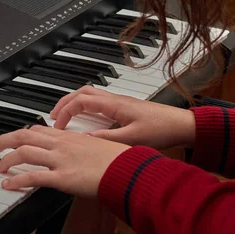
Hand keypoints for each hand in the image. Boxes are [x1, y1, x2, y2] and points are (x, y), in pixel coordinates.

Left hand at [0, 125, 129, 196]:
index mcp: (71, 137)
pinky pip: (32, 176)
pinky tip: (7, 185)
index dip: (25, 133)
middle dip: (7, 139)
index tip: (17, 138)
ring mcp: (60, 160)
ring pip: (24, 152)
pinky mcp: (62, 177)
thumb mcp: (100, 147)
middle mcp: (62, 145)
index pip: (40, 130)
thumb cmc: (120, 160)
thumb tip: (83, 153)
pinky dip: (16, 180)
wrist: (128, 168)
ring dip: (7, 159)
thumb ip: (86, 148)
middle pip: (26, 135)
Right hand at [50, 86, 195, 149]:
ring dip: (74, 103)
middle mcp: (115, 99)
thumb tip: (84, 141)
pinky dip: (85, 107)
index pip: (81, 101)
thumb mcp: (132, 139)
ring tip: (64, 116)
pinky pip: (98, 101)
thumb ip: (107, 139)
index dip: (65, 112)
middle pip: (82, 92)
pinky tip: (85, 119)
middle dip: (64, 102)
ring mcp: (119, 102)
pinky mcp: (124, 107)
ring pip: (90, 94)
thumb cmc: (162, 130)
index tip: (58, 126)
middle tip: (52, 117)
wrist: (181, 125)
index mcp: (114, 104)